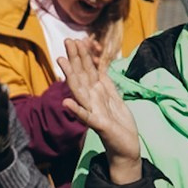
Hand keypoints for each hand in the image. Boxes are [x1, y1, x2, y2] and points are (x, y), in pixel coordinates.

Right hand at [59, 37, 143, 185]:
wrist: (125, 148)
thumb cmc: (120, 125)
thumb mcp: (115, 100)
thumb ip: (106, 85)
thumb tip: (100, 68)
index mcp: (97, 94)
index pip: (88, 71)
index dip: (83, 55)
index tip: (78, 39)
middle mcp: (91, 101)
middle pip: (81, 76)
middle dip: (75, 58)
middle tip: (67, 40)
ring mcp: (93, 112)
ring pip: (80, 91)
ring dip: (70, 76)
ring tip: (61, 61)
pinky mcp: (98, 125)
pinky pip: (86, 117)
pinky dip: (76, 110)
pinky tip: (67, 102)